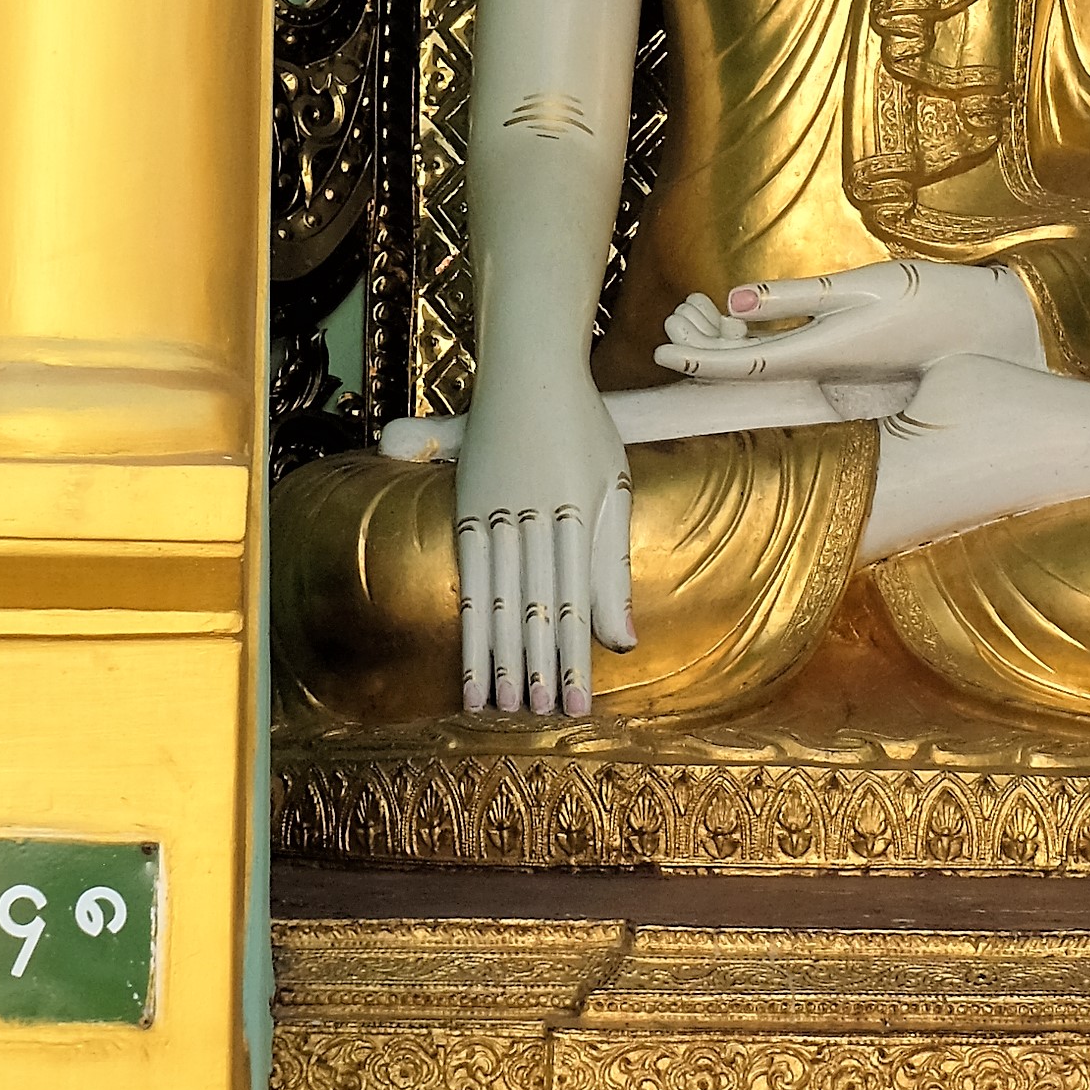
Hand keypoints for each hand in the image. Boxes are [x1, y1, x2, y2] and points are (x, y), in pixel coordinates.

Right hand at [453, 350, 631, 717]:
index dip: (573, 660)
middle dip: (535, 668)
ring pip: (498, 598)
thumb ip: (611, 568)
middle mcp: (533, 520)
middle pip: (534, 608)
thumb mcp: (612, 491)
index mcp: (575, 518)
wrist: (530, 369)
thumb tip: (621, 642)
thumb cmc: (582, 429)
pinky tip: (471, 656)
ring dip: (498, 656)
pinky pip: (470, 575)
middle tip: (537, 720)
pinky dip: (471, 621)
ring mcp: (496, 514)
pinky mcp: (468, 508)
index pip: (574, 605)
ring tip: (495, 706)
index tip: (575, 707)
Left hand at [654, 259, 1042, 382]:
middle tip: (676, 311)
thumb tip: (733, 298)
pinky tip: (743, 313)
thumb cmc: (930, 301)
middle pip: (741, 366)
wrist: (989, 330)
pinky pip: (784, 355)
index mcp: (815, 355)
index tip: (657, 346)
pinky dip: (755, 335)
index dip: (694, 358)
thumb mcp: (862, 287)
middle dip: (701, 344)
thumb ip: (796, 295)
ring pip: (760, 361)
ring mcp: (830, 370)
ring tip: (698, 307)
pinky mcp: (844, 361)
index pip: (737, 365)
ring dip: (725, 338)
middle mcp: (817, 370)